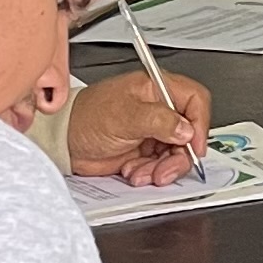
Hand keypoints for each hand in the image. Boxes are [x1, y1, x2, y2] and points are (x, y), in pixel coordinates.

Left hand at [64, 68, 209, 183]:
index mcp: (157, 88)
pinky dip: (150, 173)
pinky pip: (160, 166)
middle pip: (189, 133)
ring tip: (142, 172)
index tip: (194, 145)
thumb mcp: (125, 115)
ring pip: (176, 153)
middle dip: (179, 155)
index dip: (200, 123)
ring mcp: (153, 132)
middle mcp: (159, 109)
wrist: (63, 141)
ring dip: (162, 168)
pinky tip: (132, 171)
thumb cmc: (86, 116)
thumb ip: (159, 120)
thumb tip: (186, 129)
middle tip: (165, 169)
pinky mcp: (144, 151)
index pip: (195, 100)